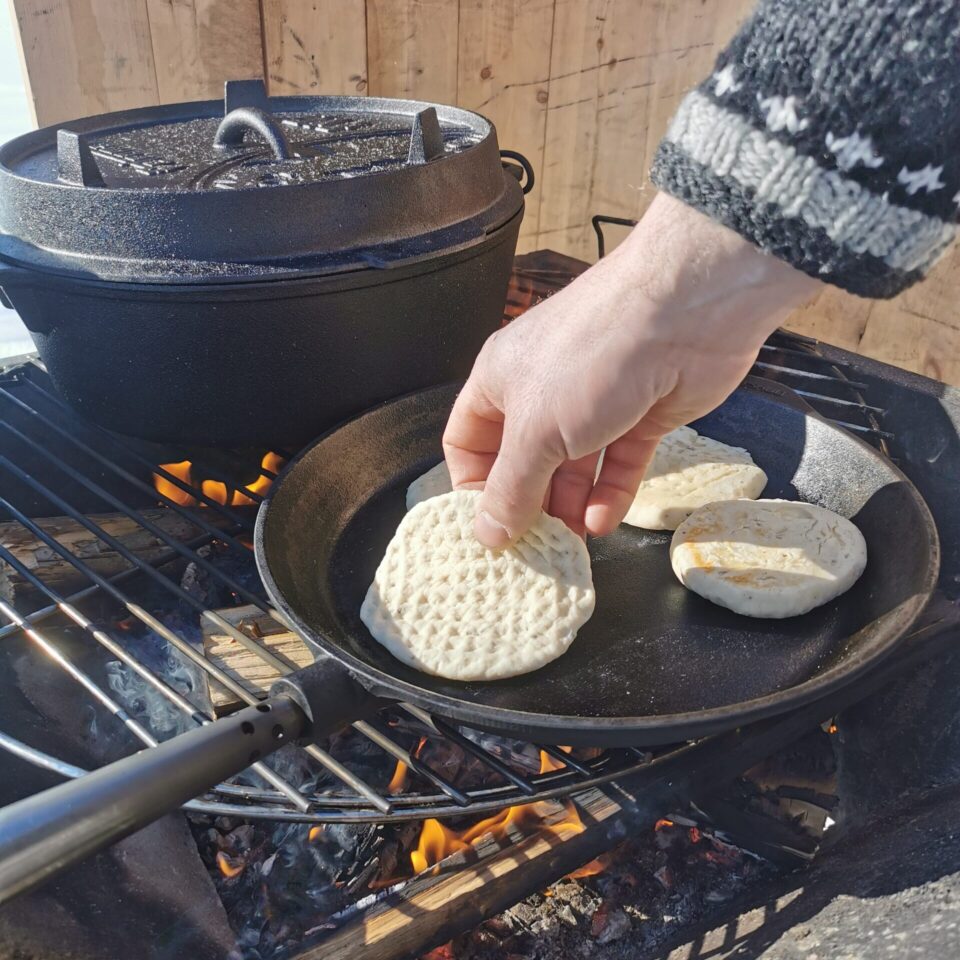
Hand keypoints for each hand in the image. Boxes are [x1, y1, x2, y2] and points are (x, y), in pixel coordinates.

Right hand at [442, 192, 819, 547]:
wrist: (686, 310)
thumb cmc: (592, 355)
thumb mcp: (535, 431)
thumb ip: (510, 488)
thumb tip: (487, 534)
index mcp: (500, 380)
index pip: (469, 441)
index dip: (472, 486)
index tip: (487, 528)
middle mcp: (543, 390)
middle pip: (523, 460)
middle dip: (528, 503)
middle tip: (535, 546)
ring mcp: (594, 402)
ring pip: (572, 467)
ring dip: (570, 506)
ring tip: (572, 541)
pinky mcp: (640, 414)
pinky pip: (617, 464)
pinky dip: (609, 494)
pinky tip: (603, 522)